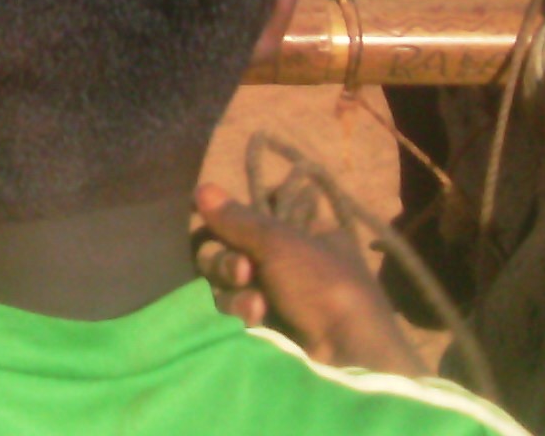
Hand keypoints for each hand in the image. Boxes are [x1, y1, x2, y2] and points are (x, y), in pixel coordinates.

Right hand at [192, 184, 427, 376]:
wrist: (343, 355)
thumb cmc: (321, 286)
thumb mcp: (281, 243)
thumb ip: (237, 218)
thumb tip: (202, 187)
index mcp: (308, 233)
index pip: (260, 216)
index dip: (237, 220)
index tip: (219, 220)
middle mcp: (290, 263)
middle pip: (235, 249)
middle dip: (231, 261)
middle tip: (244, 272)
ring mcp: (277, 298)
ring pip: (230, 283)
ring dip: (238, 292)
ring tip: (258, 307)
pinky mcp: (265, 328)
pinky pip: (233, 310)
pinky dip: (241, 313)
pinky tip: (256, 321)